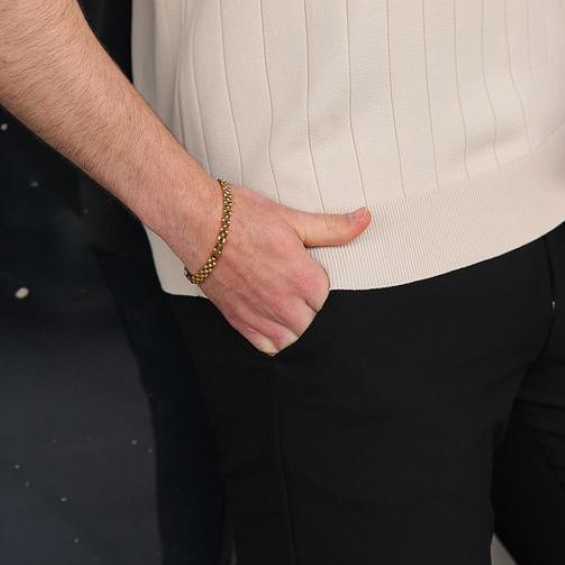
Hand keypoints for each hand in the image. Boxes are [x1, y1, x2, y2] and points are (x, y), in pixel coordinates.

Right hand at [179, 181, 371, 354]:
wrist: (199, 223)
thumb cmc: (244, 216)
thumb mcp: (293, 218)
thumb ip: (332, 227)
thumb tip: (365, 219)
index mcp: (302, 278)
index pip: (334, 303)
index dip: (334, 294)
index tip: (329, 286)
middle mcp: (283, 303)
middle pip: (316, 328)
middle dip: (319, 316)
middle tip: (316, 302)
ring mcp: (260, 315)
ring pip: (294, 343)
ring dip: (301, 332)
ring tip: (302, 317)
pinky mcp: (239, 321)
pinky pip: (266, 348)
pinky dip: (277, 343)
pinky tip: (281, 330)